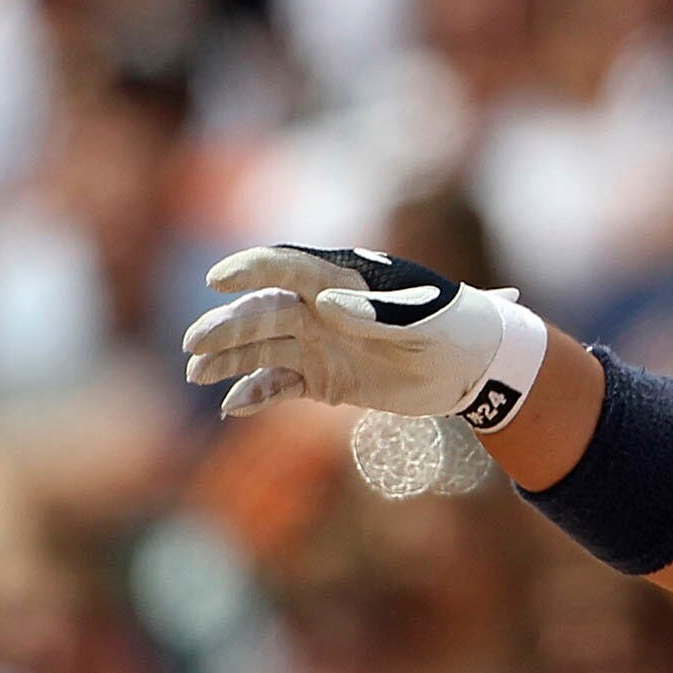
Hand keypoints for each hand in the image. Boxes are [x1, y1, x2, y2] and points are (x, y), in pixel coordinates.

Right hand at [182, 245, 543, 427]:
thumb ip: (376, 311)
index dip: (252, 269)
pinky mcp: (325, 379)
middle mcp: (323, 308)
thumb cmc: (457, 326)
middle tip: (195, 345)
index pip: (290, 267)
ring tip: (198, 373)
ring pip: (263, 348)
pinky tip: (235, 406)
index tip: (218, 279)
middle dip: (228, 326)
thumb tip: (325, 303)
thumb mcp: (425, 319)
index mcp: (346, 280)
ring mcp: (321, 344)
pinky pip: (281, 385)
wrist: (476, 367)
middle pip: (264, 312)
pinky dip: (257, 393)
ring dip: (230, 359)